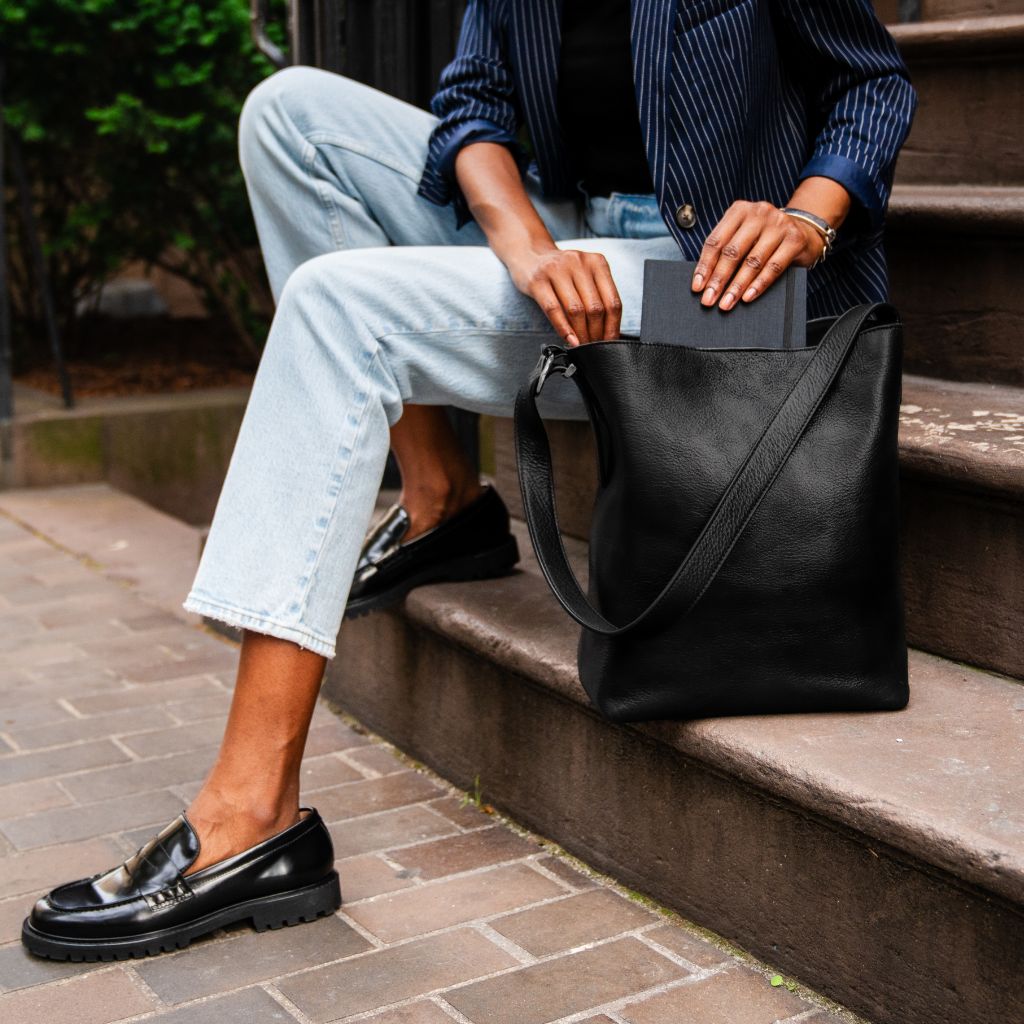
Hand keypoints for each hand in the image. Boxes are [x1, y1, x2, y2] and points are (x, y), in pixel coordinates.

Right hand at [507, 247, 621, 346]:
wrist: (530, 254)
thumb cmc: (561, 271)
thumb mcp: (584, 275)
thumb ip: (597, 295)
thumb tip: (607, 330)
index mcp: (597, 262)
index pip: (613, 301)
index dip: (613, 326)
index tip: (611, 341)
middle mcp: (579, 263)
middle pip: (595, 307)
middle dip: (597, 333)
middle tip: (595, 347)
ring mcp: (557, 270)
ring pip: (576, 310)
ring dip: (581, 333)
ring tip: (583, 345)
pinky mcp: (538, 281)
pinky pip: (553, 309)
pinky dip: (563, 328)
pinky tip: (569, 339)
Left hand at [690, 200, 825, 310]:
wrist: (804, 231)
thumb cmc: (765, 238)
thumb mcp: (744, 236)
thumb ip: (727, 250)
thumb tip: (705, 281)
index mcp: (739, 210)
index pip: (716, 241)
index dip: (705, 266)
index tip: (697, 287)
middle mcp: (759, 213)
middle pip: (732, 251)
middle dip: (718, 279)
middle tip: (709, 299)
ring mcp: (778, 224)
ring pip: (752, 261)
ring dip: (737, 286)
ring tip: (726, 303)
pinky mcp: (794, 239)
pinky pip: (773, 266)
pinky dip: (759, 284)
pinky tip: (748, 297)